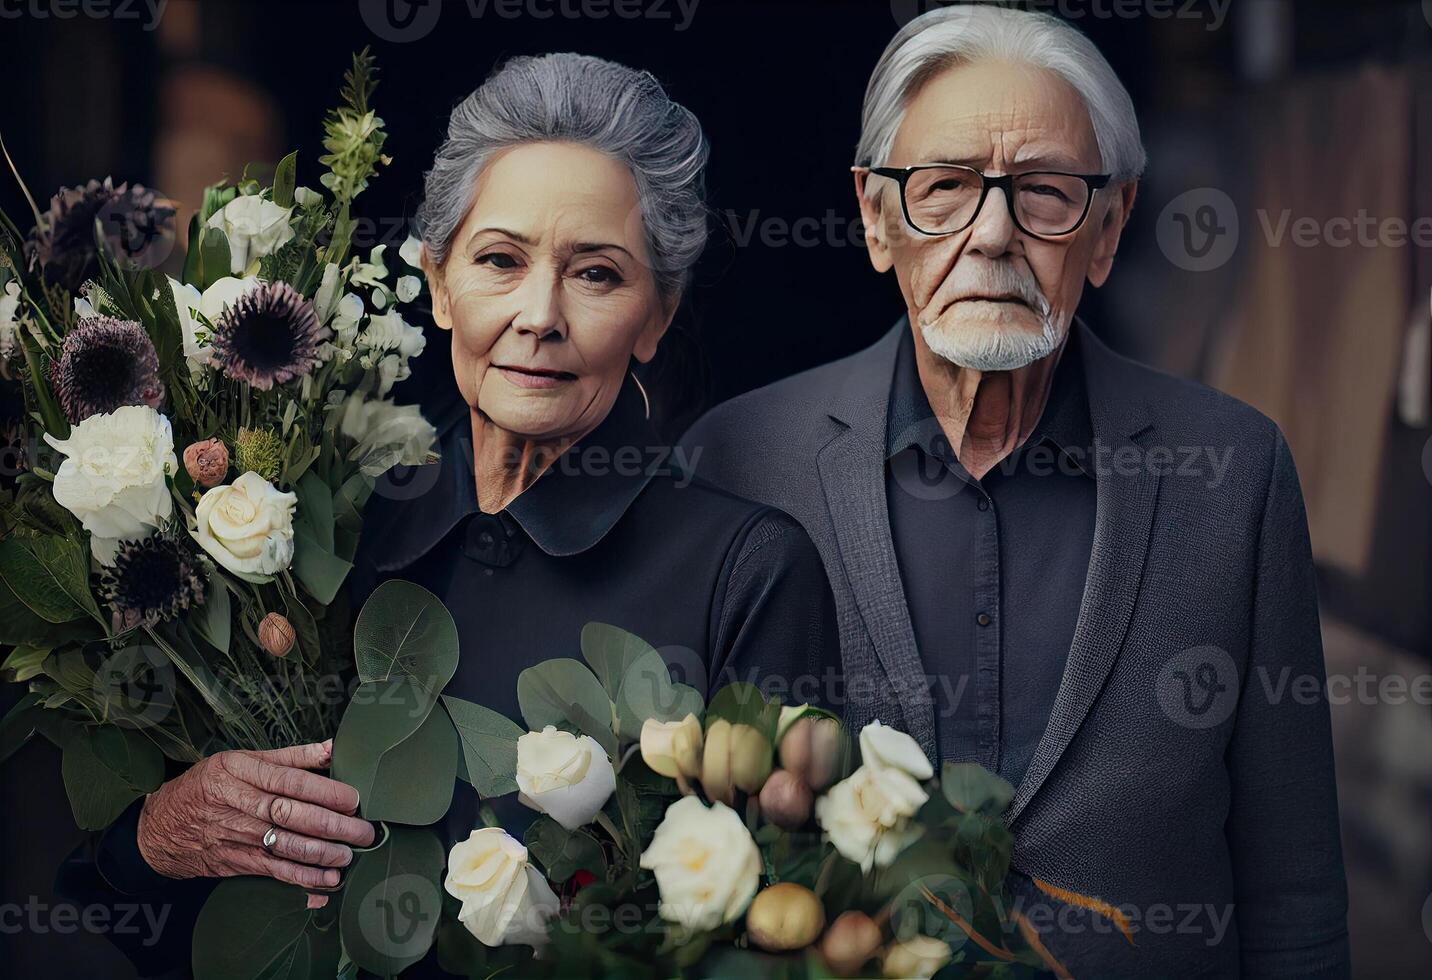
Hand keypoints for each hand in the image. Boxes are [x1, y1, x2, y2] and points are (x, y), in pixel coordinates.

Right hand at [136, 739, 374, 895]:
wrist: (160, 827)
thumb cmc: (208, 785)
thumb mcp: (241, 760)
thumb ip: (290, 756)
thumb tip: (333, 746)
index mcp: (239, 772)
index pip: (289, 781)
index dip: (324, 791)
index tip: (353, 799)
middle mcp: (237, 803)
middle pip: (291, 815)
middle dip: (332, 825)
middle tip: (364, 831)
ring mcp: (235, 835)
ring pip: (284, 846)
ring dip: (321, 854)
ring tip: (349, 855)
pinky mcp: (235, 861)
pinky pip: (274, 870)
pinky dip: (303, 877)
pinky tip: (327, 879)